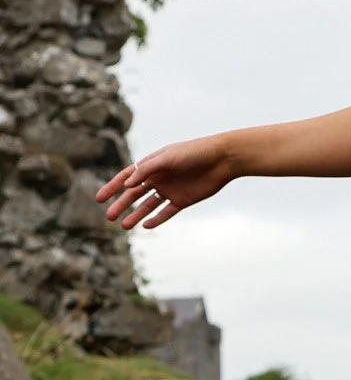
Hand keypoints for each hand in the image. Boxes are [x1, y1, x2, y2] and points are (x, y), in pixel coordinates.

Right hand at [97, 135, 236, 230]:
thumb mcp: (168, 158)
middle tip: (109, 217)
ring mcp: (170, 190)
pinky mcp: (182, 200)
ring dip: (136, 215)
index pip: (126, 177)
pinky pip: (165, 212)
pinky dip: (156, 219)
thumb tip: (126, 184)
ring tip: (124, 226)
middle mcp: (158, 178)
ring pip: (148, 206)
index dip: (112, 187)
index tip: (99, 199)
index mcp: (152, 165)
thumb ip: (146, 170)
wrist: (222, 159)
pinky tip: (145, 225)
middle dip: (121, 205)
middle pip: (134, 194)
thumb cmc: (194, 152)